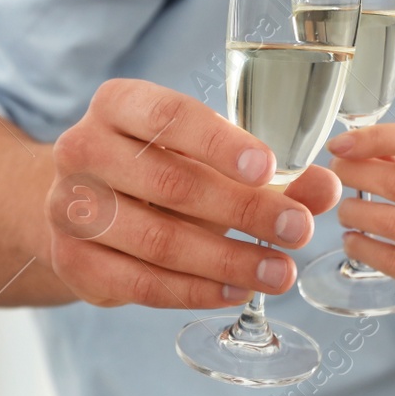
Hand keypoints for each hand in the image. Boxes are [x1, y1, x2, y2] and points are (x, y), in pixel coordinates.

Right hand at [46, 79, 341, 308]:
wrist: (81, 205)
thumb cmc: (158, 168)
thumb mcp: (205, 158)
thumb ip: (267, 171)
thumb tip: (326, 188)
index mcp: (117, 104)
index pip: (169, 116)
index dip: (220, 143)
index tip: (269, 168)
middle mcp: (83, 149)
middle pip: (171, 184)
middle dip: (244, 210)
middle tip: (298, 229)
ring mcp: (69, 207)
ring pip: (157, 241)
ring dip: (227, 260)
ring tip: (280, 272)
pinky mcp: (72, 260)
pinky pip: (139, 283)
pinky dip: (194, 291)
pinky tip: (235, 290)